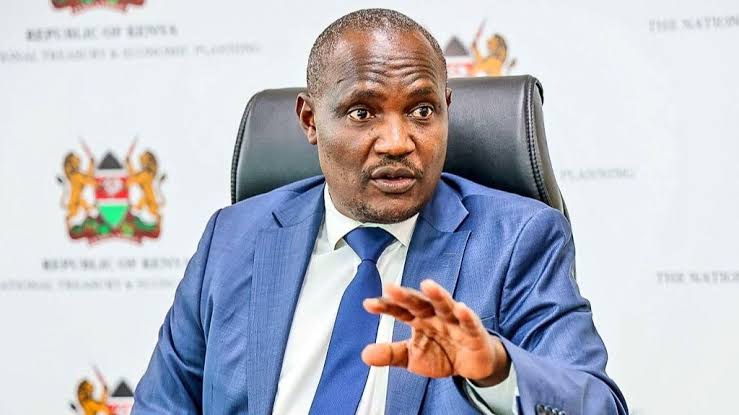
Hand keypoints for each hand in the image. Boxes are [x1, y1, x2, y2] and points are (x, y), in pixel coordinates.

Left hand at [362, 279, 510, 386]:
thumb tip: (365, 355)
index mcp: (419, 319)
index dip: (386, 306)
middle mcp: (435, 316)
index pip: (400, 310)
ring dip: (437, 295)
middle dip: (405, 296)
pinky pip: (469, 323)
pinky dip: (466, 316)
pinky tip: (461, 309)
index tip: (368, 304)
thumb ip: (391, 354)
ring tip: (427, 285)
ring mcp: (455, 321)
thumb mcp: (413, 357)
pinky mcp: (474, 331)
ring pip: (445, 305)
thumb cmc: (442, 354)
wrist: (472, 365)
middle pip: (419, 303)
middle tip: (390, 288)